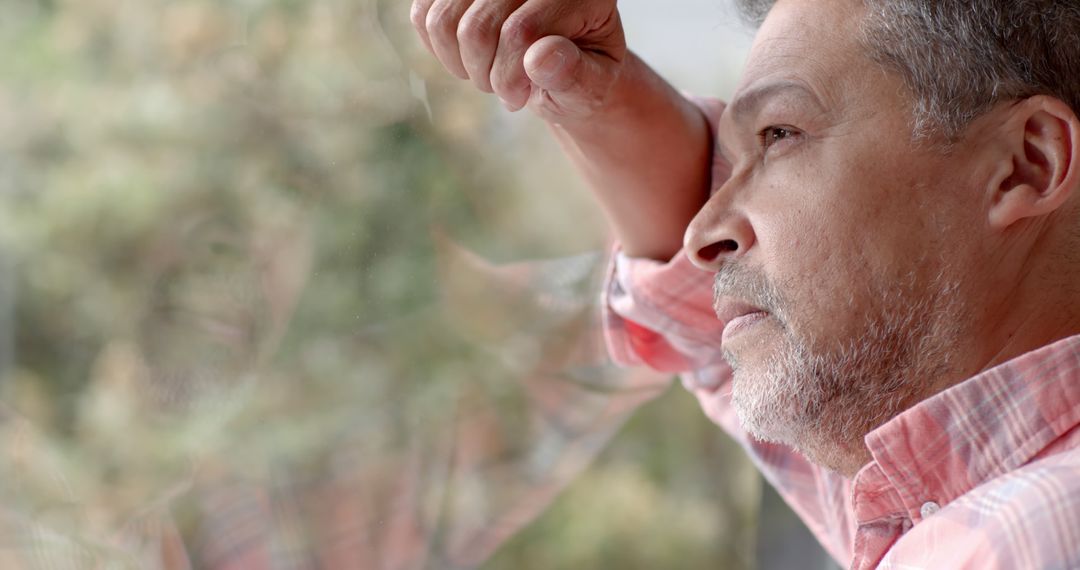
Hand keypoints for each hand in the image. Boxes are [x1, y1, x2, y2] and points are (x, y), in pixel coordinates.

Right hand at [411, 0, 626, 120]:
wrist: (563, 67)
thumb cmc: (582, 80)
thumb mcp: (591, 88)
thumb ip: (573, 75)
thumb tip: (540, 57)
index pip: (520, 32)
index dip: (510, 77)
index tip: (519, 99)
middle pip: (477, 26)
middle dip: (486, 75)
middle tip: (508, 91)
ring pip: (444, 19)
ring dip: (461, 63)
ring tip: (490, 75)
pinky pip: (423, 13)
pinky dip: (440, 47)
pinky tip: (469, 57)